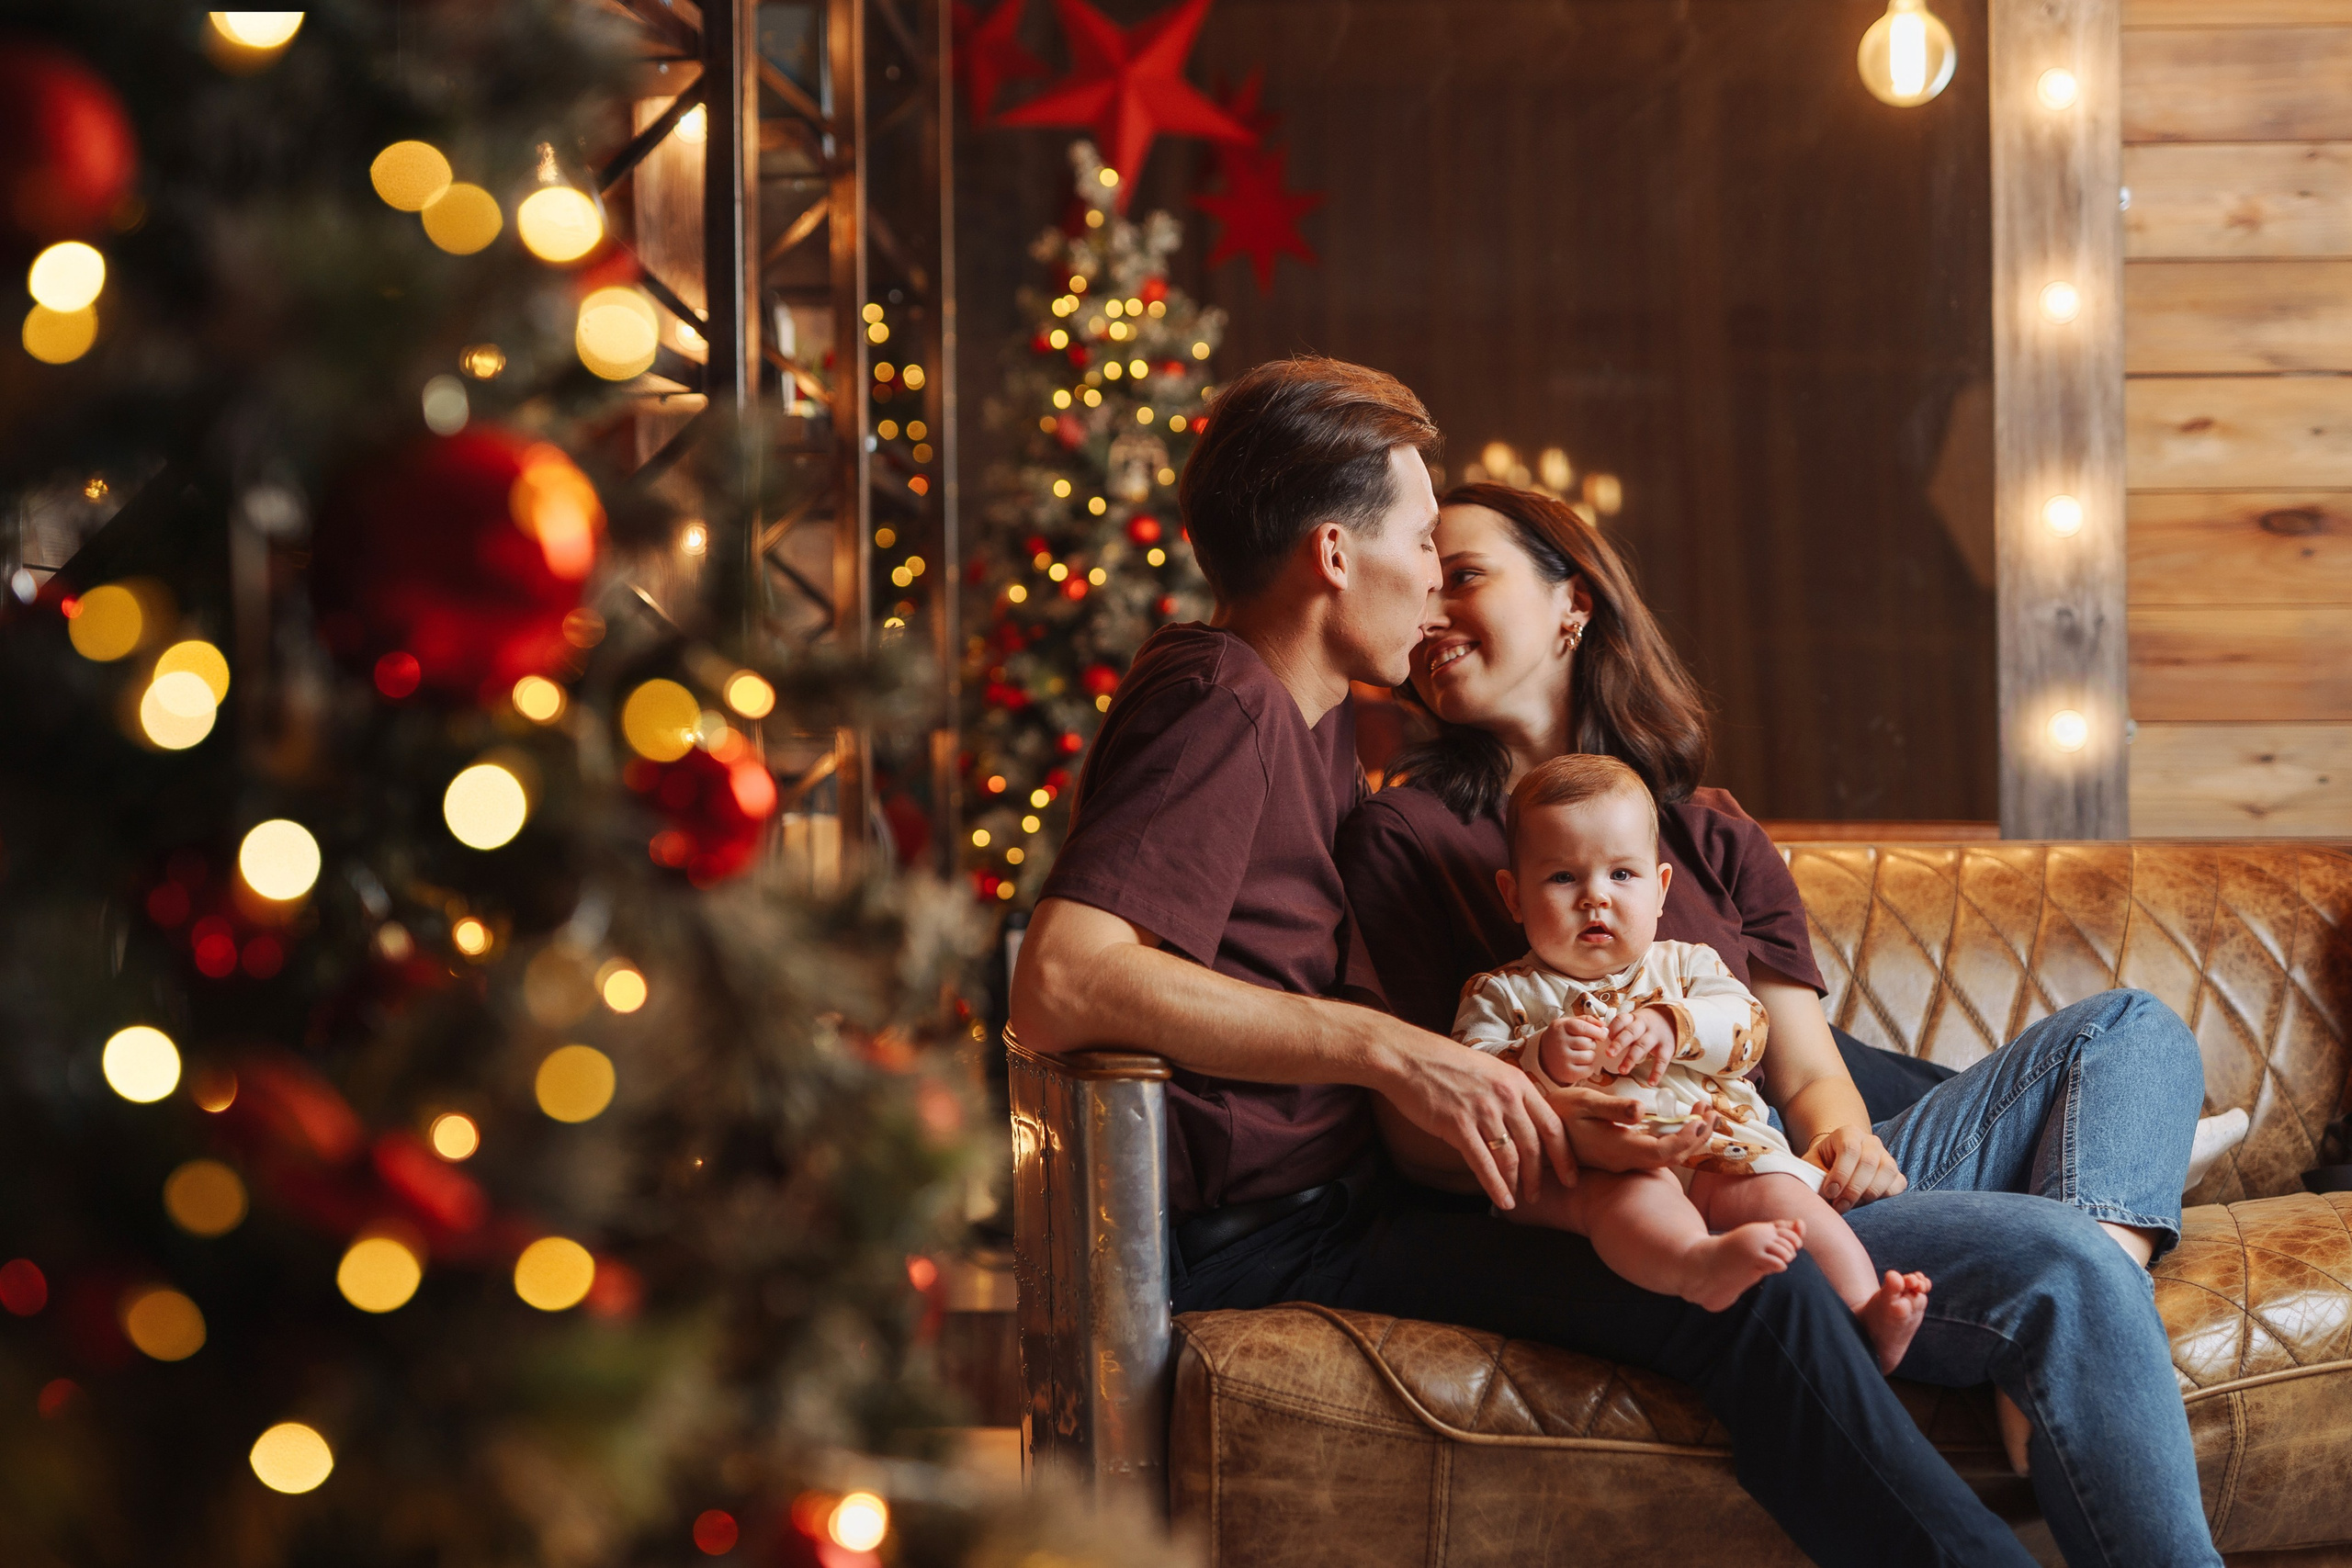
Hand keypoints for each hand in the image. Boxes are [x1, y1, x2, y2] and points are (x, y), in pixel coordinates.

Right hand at [1379, 1032, 1576, 1210]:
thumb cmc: (1445, 1064)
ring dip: (1516, 1184)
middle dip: (1539, 1177)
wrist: (1407, 1057)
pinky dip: (1495, 1187)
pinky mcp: (1458, 1124)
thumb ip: (1510, 1094)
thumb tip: (1524, 1122)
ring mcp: (1482, 1110)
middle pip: (1534, 1147)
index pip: (1553, 1125)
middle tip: (1538, 1195)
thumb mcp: (1489, 1070)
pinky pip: (1483, 1163)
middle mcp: (1505, 1096)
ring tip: (1517, 1200)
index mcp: (1517, 1082)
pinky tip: (1501, 1200)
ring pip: (1510, 1158)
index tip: (1570, 1176)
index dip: (1564, 1156)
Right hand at [1535, 1016, 1605, 1084]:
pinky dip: (1588, 1067)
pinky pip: (1588, 1070)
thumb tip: (1604, 1025)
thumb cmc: (1561, 1037)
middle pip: (1588, 1043)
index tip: (1603, 1034)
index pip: (1582, 1027)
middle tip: (1584, 1044)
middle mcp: (1559, 1043)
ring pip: (1590, 1056)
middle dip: (1591, 1043)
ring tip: (1581, 1054)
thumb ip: (1586, 1020)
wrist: (1543, 1057)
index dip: (1596, 1031)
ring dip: (1590, 1055)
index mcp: (1560, 1027)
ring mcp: (1562, 1059)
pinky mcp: (1567, 1073)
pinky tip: (1580, 1064)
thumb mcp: (1568, 1023)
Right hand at [1562, 1094, 1720, 1172]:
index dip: (1687, 1138)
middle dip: (1697, 1137)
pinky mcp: (1622, 1154)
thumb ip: (1613, 1108)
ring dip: (1688, 1137)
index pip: (1664, 1151)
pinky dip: (1673, 1137)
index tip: (1702, 1118)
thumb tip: (1641, 1109)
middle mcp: (1625, 1160)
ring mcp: (1624, 1159)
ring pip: (1666, 1156)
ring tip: (1703, 1115)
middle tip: (1713, 1111)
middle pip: (1671, 1157)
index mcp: (1619, 1149)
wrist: (1538, 1133)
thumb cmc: (1560, 1112)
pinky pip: (1656, 1151)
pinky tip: (1679, 1122)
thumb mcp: (1584, 1102)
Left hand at [1603, 1006, 1676, 1085]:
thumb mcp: (1633, 1022)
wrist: (1671, 1020)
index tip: (1603, 1038)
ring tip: (1622, 1071)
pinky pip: (1662, 1060)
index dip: (1612, 1029)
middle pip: (1630, 1033)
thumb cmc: (1644, 1026)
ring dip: (1632, 1058)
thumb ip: (1619, 1031)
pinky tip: (1651, 1082)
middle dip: (1619, 1043)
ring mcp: (1656, 1036)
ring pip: (1643, 1046)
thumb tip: (1599, 1042)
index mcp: (1633, 1018)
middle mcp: (1644, 1026)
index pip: (1621, 1020)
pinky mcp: (1667, 1047)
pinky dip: (1657, 1072)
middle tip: (1609, 1054)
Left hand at [1804, 1125, 1908, 1211]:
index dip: (1841, 1173)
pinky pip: (1898, 1185)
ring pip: (1887, 1172)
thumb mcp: (1811, 1164)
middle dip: (1853, 1189)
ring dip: (1869, 1194)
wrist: (1837, 1163)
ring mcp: (1887, 1156)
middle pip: (1869, 1162)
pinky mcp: (1896, 1174)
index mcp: (1848, 1133)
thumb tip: (1821, 1194)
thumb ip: (1813, 1173)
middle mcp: (1871, 1141)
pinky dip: (1885, 1197)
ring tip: (1852, 1207)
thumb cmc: (1822, 1164)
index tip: (1830, 1192)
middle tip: (1839, 1206)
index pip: (1850, 1149)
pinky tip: (1867, 1204)